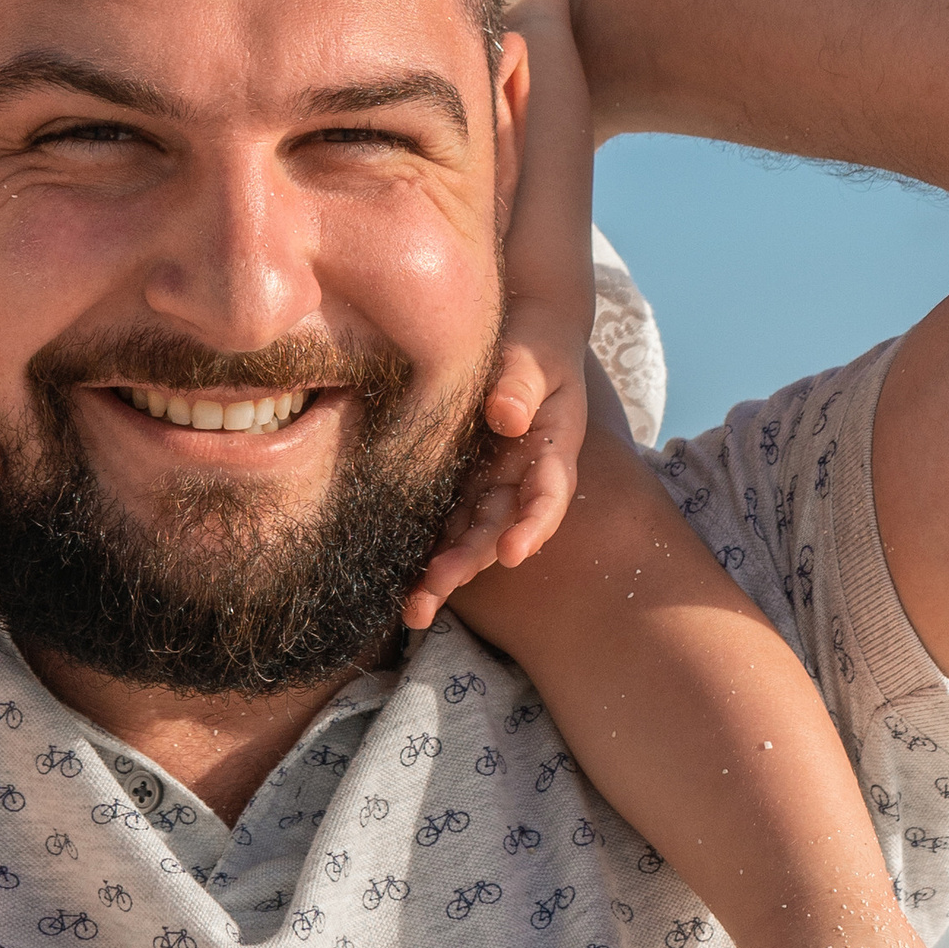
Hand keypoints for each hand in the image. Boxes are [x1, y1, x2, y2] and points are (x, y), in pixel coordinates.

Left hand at [399, 311, 589, 622]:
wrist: (519, 338)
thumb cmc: (534, 344)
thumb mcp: (535, 355)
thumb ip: (522, 382)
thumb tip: (507, 417)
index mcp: (551, 452)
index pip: (549, 493)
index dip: (533, 524)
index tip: (514, 552)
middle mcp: (521, 480)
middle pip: (500, 529)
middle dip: (470, 562)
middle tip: (435, 591)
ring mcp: (489, 486)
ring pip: (468, 536)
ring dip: (445, 572)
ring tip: (413, 609)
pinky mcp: (460, 484)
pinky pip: (442, 522)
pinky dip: (425, 550)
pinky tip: (397, 580)